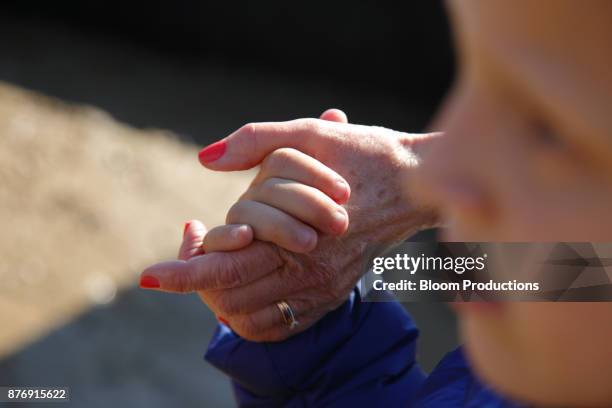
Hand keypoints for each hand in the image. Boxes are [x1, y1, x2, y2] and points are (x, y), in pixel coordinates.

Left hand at [141, 109, 439, 340]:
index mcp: (297, 238)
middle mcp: (309, 274)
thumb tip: (205, 159)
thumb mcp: (311, 134)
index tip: (149, 277)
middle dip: (193, 284)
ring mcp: (322, 289)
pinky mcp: (332, 294)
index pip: (225, 267)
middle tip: (172, 262)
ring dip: (218, 297)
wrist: (416, 184)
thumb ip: (255, 141)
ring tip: (204, 264)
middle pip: (230, 297)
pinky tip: (239, 282)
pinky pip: (278, 325)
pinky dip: (248, 313)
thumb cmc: (365, 154)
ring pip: (249, 315)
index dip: (182, 273)